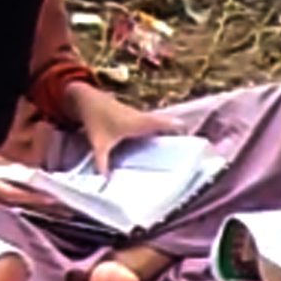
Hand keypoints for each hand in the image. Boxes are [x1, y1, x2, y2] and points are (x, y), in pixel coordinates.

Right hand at [0, 140, 62, 209]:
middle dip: (44, 207)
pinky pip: (2, 204)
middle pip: (21, 205)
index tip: (63, 204)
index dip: (42, 201)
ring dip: (33, 207)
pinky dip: (17, 203)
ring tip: (56, 207)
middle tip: (69, 210)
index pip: (20, 196)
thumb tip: (22, 173)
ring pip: (13, 208)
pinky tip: (27, 202)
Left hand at [69, 85, 183, 173]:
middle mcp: (144, 119)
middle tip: (189, 153)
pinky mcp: (132, 118)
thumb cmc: (95, 118)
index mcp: (141, 123)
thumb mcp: (99, 143)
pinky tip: (154, 147)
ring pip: (158, 127)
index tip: (196, 141)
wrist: (84, 98)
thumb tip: (105, 182)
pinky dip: (154, 135)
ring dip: (167, 135)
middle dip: (178, 138)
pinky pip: (149, 127)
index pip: (169, 124)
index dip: (183, 131)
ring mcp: (139, 117)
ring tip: (176, 152)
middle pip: (167, 126)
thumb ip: (102, 163)